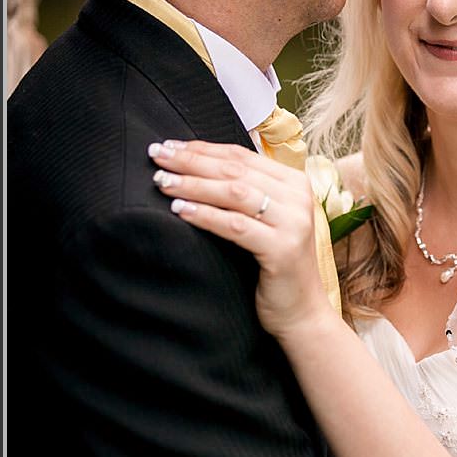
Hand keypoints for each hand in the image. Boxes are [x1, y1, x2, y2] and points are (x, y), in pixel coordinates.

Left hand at [148, 139, 330, 340]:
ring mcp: (294, 223)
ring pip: (234, 193)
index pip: (240, 156)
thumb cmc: (272, 264)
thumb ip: (243, 192)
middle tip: (156, 156)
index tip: (168, 145)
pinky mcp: (282, 249)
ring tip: (162, 182)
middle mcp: (298, 198)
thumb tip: (193, 163)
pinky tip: (179, 210)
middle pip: (235, 170)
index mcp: (294, 183)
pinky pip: (235, 225)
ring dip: (193, 185)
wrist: (300, 311)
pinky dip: (204, 214)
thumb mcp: (262, 220)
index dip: (201, 148)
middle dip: (191, 161)